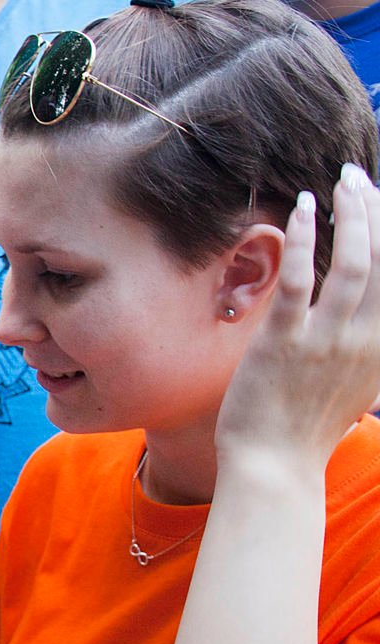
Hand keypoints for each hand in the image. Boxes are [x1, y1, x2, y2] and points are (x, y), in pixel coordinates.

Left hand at [216, 165, 379, 472]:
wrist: (274, 465)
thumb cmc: (307, 427)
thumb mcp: (359, 386)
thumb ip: (370, 349)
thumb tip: (373, 319)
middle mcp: (367, 339)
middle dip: (377, 210)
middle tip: (359, 177)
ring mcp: (327, 339)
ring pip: (353, 263)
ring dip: (350, 215)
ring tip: (339, 184)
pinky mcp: (284, 341)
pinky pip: (300, 281)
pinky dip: (303, 239)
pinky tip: (302, 210)